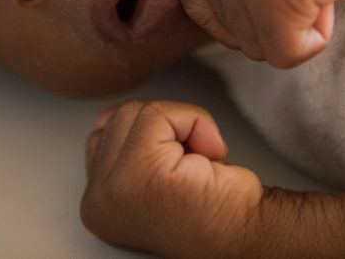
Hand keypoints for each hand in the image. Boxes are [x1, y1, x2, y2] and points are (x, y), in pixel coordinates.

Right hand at [81, 100, 262, 257]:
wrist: (248, 233)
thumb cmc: (213, 207)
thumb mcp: (150, 175)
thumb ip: (124, 147)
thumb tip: (111, 114)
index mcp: (97, 204)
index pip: (101, 135)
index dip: (149, 137)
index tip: (177, 168)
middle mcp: (96, 201)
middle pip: (118, 118)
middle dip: (165, 129)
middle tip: (192, 166)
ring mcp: (113, 187)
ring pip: (139, 112)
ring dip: (183, 125)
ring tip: (199, 163)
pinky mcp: (140, 172)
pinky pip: (160, 114)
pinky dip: (194, 122)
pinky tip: (208, 157)